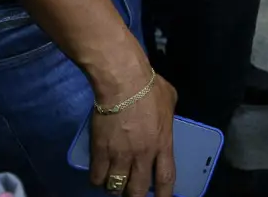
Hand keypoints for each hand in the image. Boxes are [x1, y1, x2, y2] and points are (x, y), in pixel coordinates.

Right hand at [89, 70, 177, 196]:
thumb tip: (166, 117)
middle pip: (137, 190)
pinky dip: (98, 179)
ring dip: (115, 187)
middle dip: (134, 195)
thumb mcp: (170, 100)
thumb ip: (168, 116)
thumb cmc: (150, 87)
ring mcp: (120, 156)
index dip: (164, 195)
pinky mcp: (100, 152)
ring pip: (115, 187)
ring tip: (114, 181)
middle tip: (132, 191)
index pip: (166, 179)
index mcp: (163, 144)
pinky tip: (99, 174)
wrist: (123, 82)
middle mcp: (142, 156)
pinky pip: (97, 177)